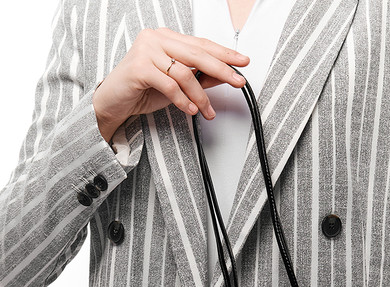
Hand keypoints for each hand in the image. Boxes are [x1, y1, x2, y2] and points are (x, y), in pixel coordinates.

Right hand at [92, 28, 249, 141]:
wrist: (112, 102)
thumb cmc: (142, 90)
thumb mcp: (177, 85)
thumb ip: (199, 77)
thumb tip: (224, 76)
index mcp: (166, 37)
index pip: (201, 44)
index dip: (224, 54)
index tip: (242, 62)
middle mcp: (155, 38)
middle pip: (197, 54)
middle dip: (221, 70)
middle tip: (238, 82)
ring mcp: (146, 51)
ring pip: (184, 72)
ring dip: (200, 96)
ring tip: (207, 111)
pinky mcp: (139, 68)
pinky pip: (170, 85)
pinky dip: (183, 100)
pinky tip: (191, 110)